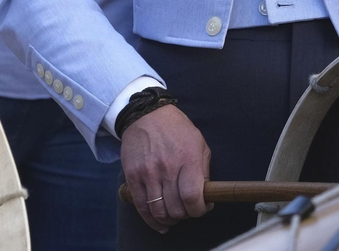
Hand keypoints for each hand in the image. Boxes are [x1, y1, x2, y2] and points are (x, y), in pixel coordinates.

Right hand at [122, 105, 210, 232]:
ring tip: (174, 217)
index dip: (199, 210)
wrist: (147, 115)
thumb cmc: (177, 130)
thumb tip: (205, 196)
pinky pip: (141, 207)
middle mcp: (167, 168)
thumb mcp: (199, 143)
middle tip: (187, 210)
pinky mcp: (132, 177)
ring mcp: (148, 173)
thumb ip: (203, 171)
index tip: (201, 208)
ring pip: (159, 211)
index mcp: (187, 159)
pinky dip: (151, 220)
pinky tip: (159, 223)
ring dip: (169, 220)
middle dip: (185, 215)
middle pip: (176, 208)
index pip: (192, 197)